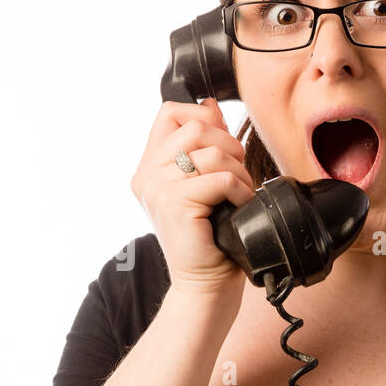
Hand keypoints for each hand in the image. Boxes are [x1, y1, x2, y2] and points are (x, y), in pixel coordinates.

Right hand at [129, 97, 253, 300]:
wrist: (204, 280)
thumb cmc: (209, 235)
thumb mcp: (202, 182)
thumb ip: (202, 145)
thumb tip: (210, 105)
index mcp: (149, 167)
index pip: (170, 113)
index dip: (202, 117)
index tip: (219, 143)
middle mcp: (146, 176)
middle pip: (196, 127)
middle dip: (229, 145)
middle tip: (236, 174)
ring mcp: (157, 189)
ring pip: (212, 153)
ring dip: (238, 172)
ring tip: (237, 193)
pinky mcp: (173, 203)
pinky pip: (219, 178)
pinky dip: (238, 190)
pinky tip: (236, 205)